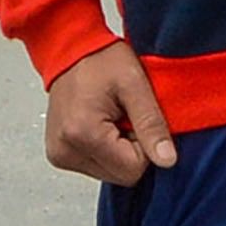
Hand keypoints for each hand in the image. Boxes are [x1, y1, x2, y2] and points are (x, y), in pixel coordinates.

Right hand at [43, 41, 177, 185]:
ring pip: (110, 173)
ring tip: (111, 117)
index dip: (144, 145)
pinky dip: (104, 149)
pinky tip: (100, 124)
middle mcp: (64, 149)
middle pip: (120, 175)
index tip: (134, 118)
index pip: (133, 169)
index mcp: (82, 133)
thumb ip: (151, 124)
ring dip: (118, 149)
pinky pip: (96, 167)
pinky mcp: (59, 155)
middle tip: (123, 116)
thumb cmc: (100, 59)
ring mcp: (59, 154)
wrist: (69, 49)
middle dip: (131, 148)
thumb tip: (166, 160)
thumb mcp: (135, 84)